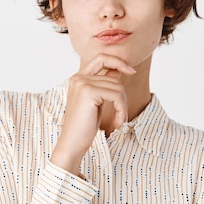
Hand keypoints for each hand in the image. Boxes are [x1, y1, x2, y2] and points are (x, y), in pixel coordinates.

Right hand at [50, 54, 136, 174]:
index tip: (131, 71)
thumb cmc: (84, 127)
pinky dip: (122, 109)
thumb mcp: (97, 102)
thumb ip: (104, 85)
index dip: (118, 61)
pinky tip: (117, 123)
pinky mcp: (88, 92)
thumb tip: (120, 71)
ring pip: (118, 87)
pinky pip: (117, 95)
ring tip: (119, 121)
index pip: (101, 58)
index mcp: (78, 78)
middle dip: (123, 91)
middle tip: (124, 106)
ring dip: (123, 106)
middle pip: (113, 75)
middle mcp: (78, 78)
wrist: (72, 144)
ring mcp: (82, 83)